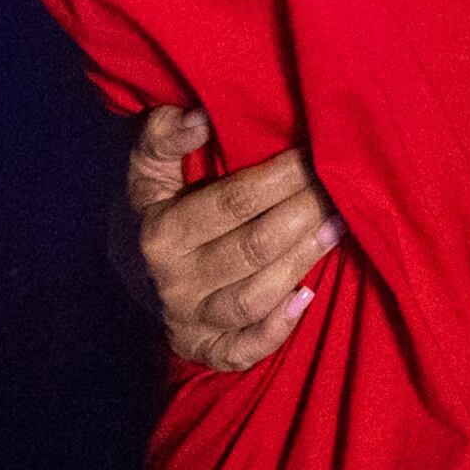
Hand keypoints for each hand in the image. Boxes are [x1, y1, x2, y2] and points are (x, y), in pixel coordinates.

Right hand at [127, 108, 340, 372]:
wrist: (129, 268)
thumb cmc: (155, 205)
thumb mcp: (147, 167)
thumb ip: (163, 136)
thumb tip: (198, 117)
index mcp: (161, 232)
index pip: (233, 202)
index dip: (281, 177)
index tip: (316, 151)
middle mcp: (173, 282)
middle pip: (253, 249)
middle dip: (303, 214)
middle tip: (340, 187)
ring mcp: (188, 321)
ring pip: (254, 298)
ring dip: (302, 261)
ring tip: (338, 226)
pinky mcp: (202, 350)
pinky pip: (241, 352)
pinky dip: (276, 331)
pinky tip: (309, 296)